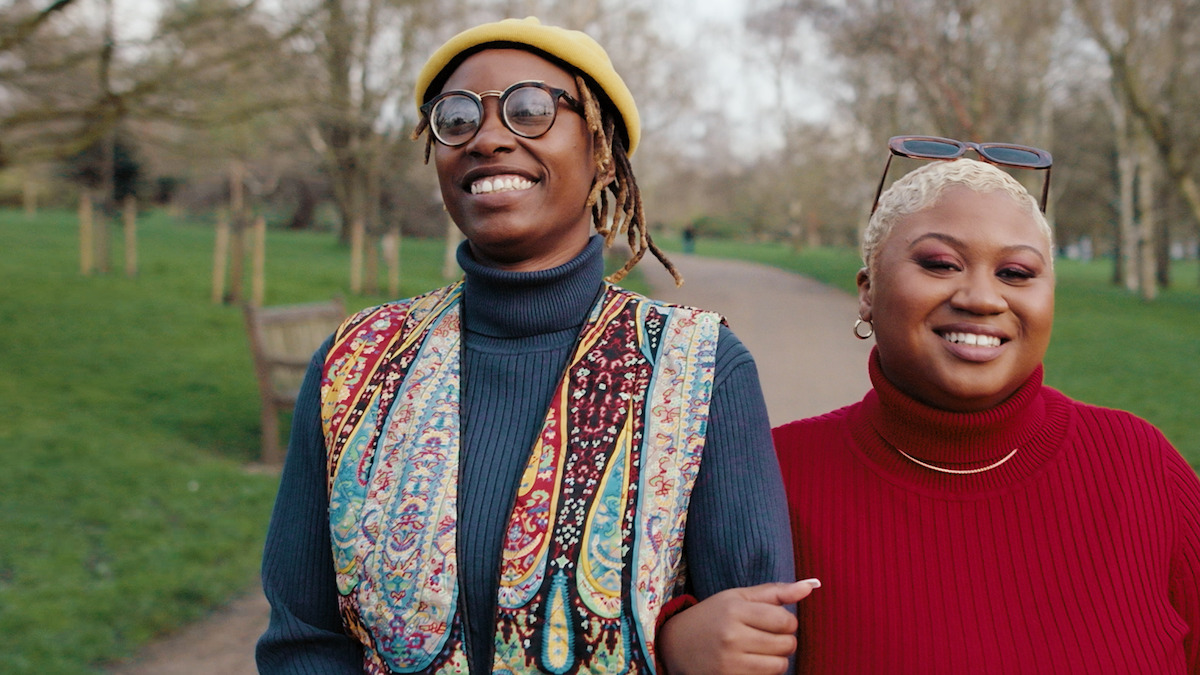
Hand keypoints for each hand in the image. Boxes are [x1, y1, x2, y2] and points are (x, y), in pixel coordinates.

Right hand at [658, 579, 819, 674]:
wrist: (675, 644)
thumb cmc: (712, 616)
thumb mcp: (738, 597)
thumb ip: (776, 592)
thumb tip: (812, 586)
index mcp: (735, 609)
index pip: (785, 620)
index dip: (787, 622)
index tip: (776, 621)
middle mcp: (732, 635)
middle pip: (786, 644)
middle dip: (783, 640)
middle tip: (766, 636)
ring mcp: (730, 661)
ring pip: (780, 665)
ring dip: (776, 659)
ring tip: (760, 650)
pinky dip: (764, 671)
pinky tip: (750, 662)